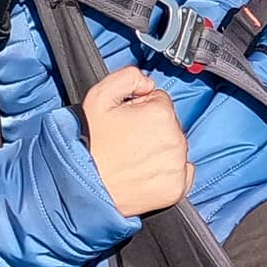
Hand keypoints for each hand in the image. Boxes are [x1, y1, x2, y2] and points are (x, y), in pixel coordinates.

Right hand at [82, 68, 191, 214]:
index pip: (160, 100)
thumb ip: (129, 77)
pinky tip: (146, 172)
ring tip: (132, 158)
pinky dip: (169, 172)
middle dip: (151, 129)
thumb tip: (147, 83)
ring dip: (159, 149)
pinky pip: (183, 172)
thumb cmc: (88, 145)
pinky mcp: (176, 189)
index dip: (140, 108)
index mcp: (160, 114)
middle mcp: (174, 140)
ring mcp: (177, 166)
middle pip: (170, 124)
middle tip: (126, 141)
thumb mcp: (99, 96)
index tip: (126, 122)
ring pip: (175, 147)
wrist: (83, 186)